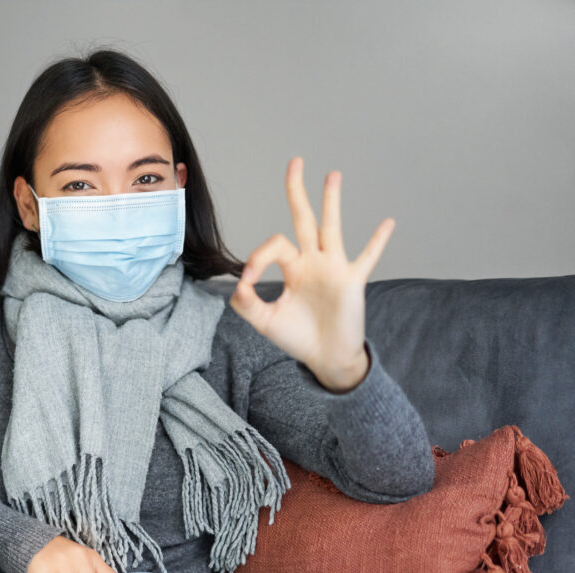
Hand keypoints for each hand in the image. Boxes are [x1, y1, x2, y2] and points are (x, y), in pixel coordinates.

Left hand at [228, 157, 394, 391]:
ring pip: (332, 227)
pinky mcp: (352, 281)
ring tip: (332, 174)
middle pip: (303, 218)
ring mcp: (334, 268)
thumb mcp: (264, 321)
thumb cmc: (298, 338)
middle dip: (297, 190)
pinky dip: (378, 241)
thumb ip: (247, 303)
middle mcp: (312, 261)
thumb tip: (238, 283)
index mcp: (291, 267)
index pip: (273, 245)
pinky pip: (367, 257)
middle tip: (295, 162)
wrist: (325, 358)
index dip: (257, 256)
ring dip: (332, 201)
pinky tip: (388, 222)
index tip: (248, 278)